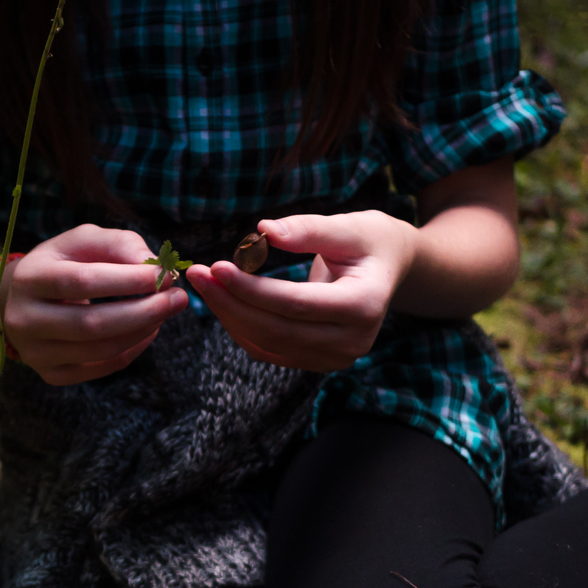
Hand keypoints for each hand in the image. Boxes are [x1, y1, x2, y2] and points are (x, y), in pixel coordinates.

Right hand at [0, 225, 187, 384]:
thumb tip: (157, 268)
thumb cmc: (63, 263)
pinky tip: (148, 330)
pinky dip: (132, 350)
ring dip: (142, 331)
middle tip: (179, 299)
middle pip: (92, 323)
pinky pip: (102, 367)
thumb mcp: (84, 241)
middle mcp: (24, 319)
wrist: (22, 300)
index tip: (165, 276)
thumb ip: (120, 245)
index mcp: (30, 278)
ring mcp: (36, 353)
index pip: (83, 282)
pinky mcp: (51, 374)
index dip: (128, 281)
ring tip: (166, 311)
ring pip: (100, 350)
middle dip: (144, 311)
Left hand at [183, 211, 420, 370]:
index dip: (250, 289)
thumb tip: (262, 230)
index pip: (294, 303)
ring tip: (204, 284)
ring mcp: (335, 358)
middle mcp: (352, 341)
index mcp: (363, 306)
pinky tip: (224, 301)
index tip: (215, 267)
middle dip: (230, 303)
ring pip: (267, 344)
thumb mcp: (347, 226)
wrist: (390, 269)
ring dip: (229, 316)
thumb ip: (307, 229)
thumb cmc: (369, 241)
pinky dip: (241, 327)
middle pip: (276, 329)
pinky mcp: (318, 362)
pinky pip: (269, 350)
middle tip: (197, 274)